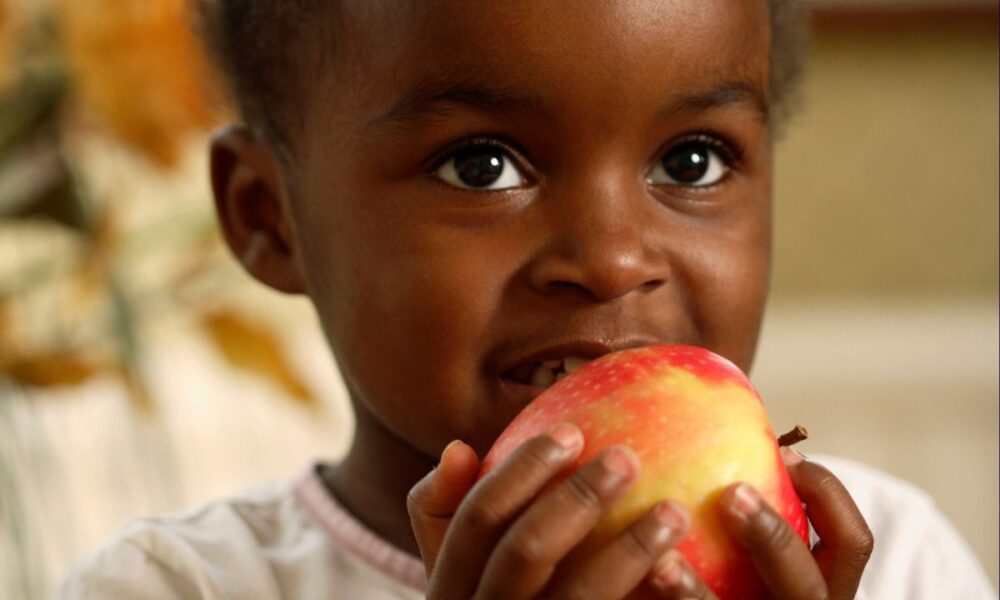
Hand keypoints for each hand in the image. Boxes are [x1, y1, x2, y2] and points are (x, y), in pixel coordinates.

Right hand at [407, 423, 691, 598]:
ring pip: (579, 596)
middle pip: (524, 551)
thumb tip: (460, 446)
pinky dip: (652, 598)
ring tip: (674, 511)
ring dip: (630, 548)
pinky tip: (686, 570)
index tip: (574, 430)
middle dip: (577, 497)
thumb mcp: (461, 578)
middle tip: (628, 457)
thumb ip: (448, 520)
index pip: (475, 518)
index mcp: (448, 591)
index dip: (521, 470)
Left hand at [645, 447, 873, 598]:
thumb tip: (711, 405)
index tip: (786, 457)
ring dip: (695, 590)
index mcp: (823, 581)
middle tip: (731, 494)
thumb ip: (752, 488)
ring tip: (661, 560)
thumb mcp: (758, 533)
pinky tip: (634, 579)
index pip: (851, 539)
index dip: (825, 494)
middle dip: (772, 536)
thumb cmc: (734, 561)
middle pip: (804, 583)